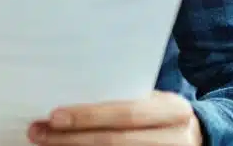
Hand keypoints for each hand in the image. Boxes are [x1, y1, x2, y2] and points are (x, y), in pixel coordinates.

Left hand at [29, 91, 202, 144]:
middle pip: (116, 142)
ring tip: (45, 143)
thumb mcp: (150, 98)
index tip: (54, 115)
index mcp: (173, 110)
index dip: (89, 116)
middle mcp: (176, 138)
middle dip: (73, 138)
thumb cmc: (158, 110)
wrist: (193, 134)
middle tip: (39, 132)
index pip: (127, 113)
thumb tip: (67, 92)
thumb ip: (120, 96)